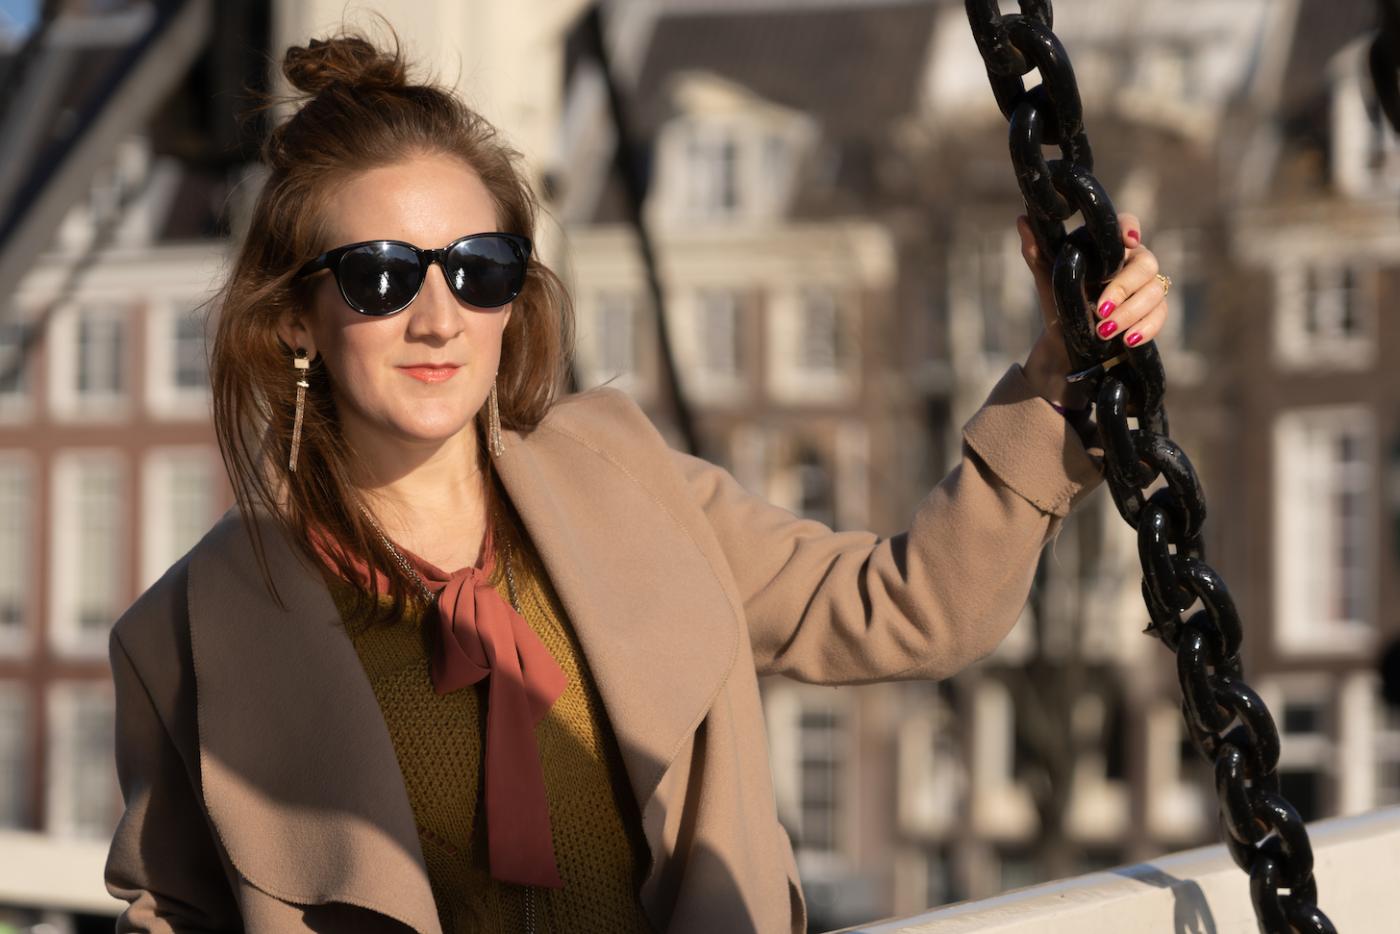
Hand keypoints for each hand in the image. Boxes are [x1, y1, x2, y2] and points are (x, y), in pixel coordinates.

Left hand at [1015, 212, 1169, 408]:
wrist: (1066, 343)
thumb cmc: (1060, 303)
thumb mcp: (1048, 280)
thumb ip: (1037, 252)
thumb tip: (1022, 220)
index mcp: (1109, 247)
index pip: (1126, 225)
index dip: (1130, 228)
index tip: (1127, 241)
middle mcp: (1133, 262)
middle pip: (1146, 264)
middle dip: (1123, 288)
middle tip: (1100, 310)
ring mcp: (1147, 286)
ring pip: (1154, 291)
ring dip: (1130, 313)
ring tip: (1104, 332)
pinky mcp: (1154, 311)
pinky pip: (1160, 315)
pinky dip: (1146, 328)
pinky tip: (1129, 340)